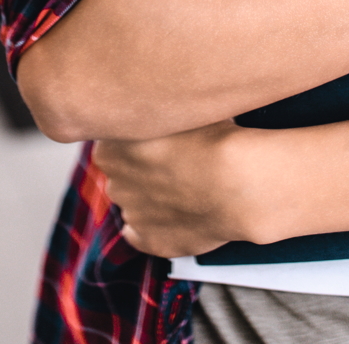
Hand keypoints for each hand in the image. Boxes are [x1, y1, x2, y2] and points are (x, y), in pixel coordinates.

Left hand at [93, 122, 266, 257]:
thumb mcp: (178, 109)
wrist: (239, 183)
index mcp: (110, 149)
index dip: (140, 140)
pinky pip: (144, 236)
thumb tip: (161, 107)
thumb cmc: (213, 138)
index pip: (115, 143)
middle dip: (145, 169)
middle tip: (179, 161)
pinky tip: (176, 216)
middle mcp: (114, 183)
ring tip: (189, 188)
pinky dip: (156, 228)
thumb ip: (156, 112)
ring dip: (154, 197)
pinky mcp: (152, 242)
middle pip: (125, 174)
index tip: (162, 138)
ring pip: (137, 203)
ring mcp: (133, 216)